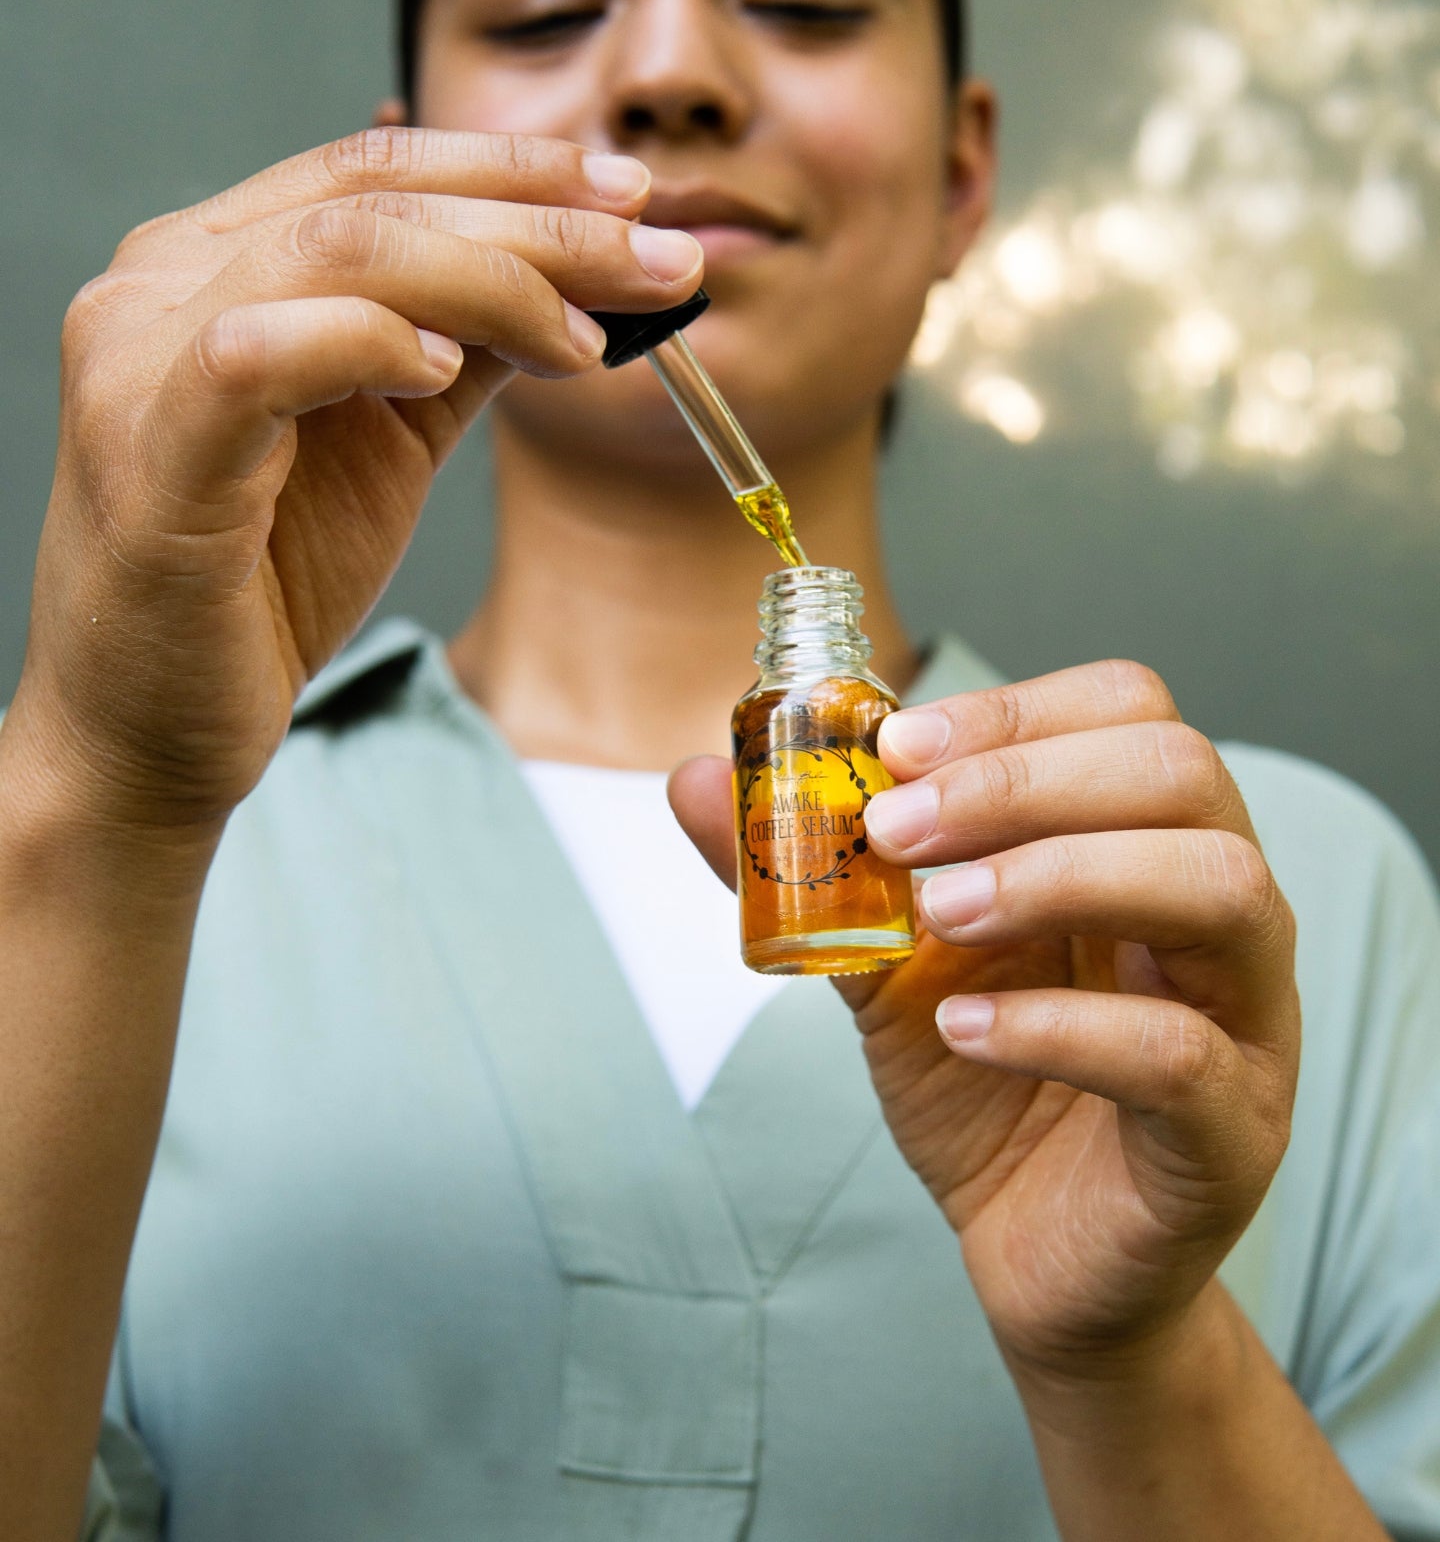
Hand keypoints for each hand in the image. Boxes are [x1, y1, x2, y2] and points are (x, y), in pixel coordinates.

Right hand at [10, 128, 702, 836]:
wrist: (155, 728)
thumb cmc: (264, 585)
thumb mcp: (390, 440)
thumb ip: (458, 346)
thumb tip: (575, 277)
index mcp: (212, 263)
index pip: (373, 168)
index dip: (516, 170)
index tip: (637, 197)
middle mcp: (160, 285)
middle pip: (372, 199)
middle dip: (542, 224)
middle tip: (664, 262)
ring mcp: (139, 359)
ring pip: (333, 254)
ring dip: (491, 282)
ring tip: (586, 338)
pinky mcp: (145, 451)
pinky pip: (259, 355)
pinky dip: (365, 344)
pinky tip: (442, 371)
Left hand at [669, 661, 1299, 1383]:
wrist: (1038, 1257)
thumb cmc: (985, 1085)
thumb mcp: (883, 959)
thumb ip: (811, 867)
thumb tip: (693, 777)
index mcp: (1143, 839)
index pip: (1128, 710)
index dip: (1012, 709)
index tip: (894, 749)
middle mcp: (1218, 907)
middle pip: (1181, 772)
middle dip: (1022, 781)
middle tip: (899, 829)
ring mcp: (1247, 1017)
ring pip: (1215, 886)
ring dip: (1058, 875)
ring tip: (939, 915)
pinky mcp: (1235, 1130)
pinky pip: (1176, 1053)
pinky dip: (1058, 1026)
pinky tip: (963, 1029)